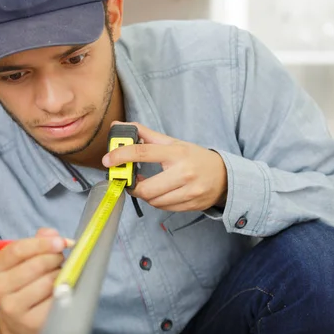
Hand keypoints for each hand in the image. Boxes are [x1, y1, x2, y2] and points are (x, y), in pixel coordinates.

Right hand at [0, 228, 72, 333]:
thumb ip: (39, 241)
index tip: (60, 242)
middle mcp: (0, 287)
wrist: (20, 318)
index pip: (18, 250)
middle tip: (59, 258)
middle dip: (54, 258)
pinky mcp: (30, 321)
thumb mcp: (26, 258)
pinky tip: (58, 290)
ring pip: (48, 282)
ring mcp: (14, 307)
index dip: (42, 243)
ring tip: (57, 275)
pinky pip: (55, 300)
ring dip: (60, 274)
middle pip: (36, 265)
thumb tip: (53, 235)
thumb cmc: (26, 281)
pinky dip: (62, 291)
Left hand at [102, 122, 227, 211]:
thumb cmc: (194, 157)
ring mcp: (189, 191)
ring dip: (144, 194)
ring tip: (147, 185)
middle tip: (130, 180)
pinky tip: (159, 192)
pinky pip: (164, 208)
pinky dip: (156, 201)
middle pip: (146, 187)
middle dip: (133, 186)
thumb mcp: (172, 142)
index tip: (108, 160)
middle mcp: (184, 173)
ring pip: (153, 200)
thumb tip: (119, 125)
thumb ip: (145, 134)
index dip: (121, 156)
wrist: (224, 176)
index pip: (143, 152)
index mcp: (176, 153)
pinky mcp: (191, 204)